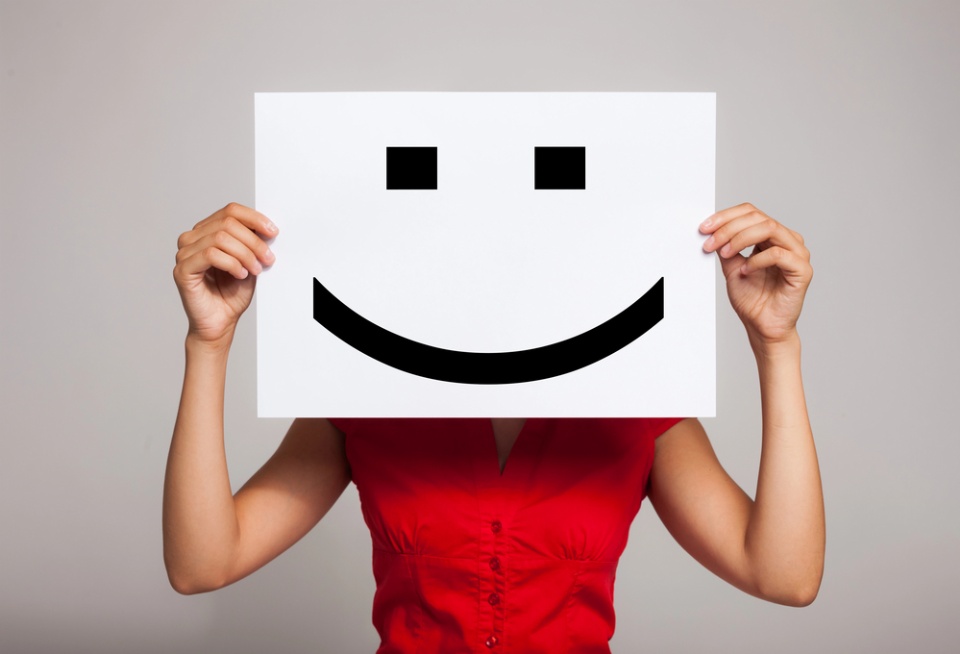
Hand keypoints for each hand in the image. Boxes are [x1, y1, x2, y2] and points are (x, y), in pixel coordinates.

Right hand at [173, 202, 277, 345]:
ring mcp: (184, 253)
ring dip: (245, 254)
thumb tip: (266, 228)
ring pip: (220, 238)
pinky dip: (232, 263)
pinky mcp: (182, 269)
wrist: (220, 323)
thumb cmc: (231, 295)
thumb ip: (252, 243)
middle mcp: (192, 239)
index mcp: (207, 232)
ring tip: (254, 269)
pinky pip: (210, 254)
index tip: (273, 232)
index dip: (254, 218)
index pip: (230, 211)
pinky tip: (240, 274)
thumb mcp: (249, 262)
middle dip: (254, 241)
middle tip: (267, 259)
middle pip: (227, 223)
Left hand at [700, 203, 811, 347]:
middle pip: (758, 217)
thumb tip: (712, 229)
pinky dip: (757, 260)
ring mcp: (797, 254)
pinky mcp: (803, 270)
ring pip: (769, 228)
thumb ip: (726, 247)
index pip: (751, 213)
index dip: (726, 217)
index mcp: (772, 237)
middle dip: (729, 228)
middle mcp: (787, 240)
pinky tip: (745, 271)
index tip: (704, 228)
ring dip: (740, 238)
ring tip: (725, 254)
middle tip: (710, 242)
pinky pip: (779, 254)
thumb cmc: (752, 300)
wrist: (763, 327)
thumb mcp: (731, 267)